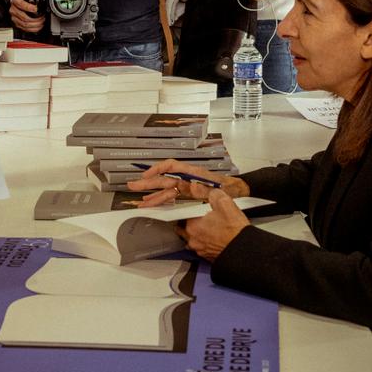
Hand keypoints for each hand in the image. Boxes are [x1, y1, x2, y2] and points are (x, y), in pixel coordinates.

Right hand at [8, 0, 44, 32]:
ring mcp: (14, 17)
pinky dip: (33, 29)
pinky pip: (24, 28)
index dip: (29, 8)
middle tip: (42, 17)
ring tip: (42, 22)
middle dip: (35, 19)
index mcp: (15, 0)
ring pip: (25, 24)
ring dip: (35, 24)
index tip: (36, 9)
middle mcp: (13, 9)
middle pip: (24, 17)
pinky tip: (38, 26)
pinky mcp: (17, 23)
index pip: (21, 4)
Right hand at [128, 158, 248, 204]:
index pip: (172, 167)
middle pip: (165, 179)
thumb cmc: (230, 188)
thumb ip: (202, 188)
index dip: (157, 170)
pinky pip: (172, 196)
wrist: (238, 192)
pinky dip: (162, 200)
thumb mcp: (218, 189)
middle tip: (133, 186)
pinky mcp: (189, 194)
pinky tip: (153, 204)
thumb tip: (187, 186)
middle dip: (148, 183)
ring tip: (140, 201)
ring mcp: (188, 186)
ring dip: (153, 195)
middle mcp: (188, 178)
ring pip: (166, 190)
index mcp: (194, 173)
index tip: (146, 176)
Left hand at [174, 189, 249, 261]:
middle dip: (193, 221)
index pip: (184, 214)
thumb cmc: (234, 231)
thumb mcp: (225, 204)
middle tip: (204, 216)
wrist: (243, 249)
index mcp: (192, 226)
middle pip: (185, 227)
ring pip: (194, 238)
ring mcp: (200, 250)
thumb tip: (212, 192)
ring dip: (200, 233)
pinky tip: (217, 236)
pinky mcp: (208, 256)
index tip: (200, 207)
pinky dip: (208, 241)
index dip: (192, 209)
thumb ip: (214, 194)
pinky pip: (203, 246)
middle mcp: (193, 240)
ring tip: (212, 226)